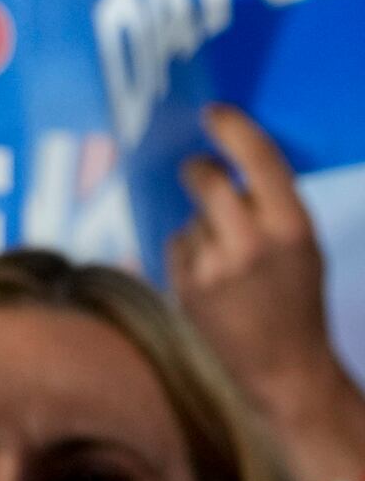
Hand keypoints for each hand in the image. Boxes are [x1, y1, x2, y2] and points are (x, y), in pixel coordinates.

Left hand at [169, 104, 364, 480]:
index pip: (259, 159)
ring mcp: (214, 267)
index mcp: (292, 227)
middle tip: (195, 168)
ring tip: (228, 262)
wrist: (284, 368)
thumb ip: (271, 208)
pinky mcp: (186, 288)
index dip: (233, 128)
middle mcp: (252, 243)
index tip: (212, 112)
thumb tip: (229, 170)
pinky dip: (188, 254)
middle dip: (197, 171)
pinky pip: (177, 247)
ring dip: (203, 228)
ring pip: (192, 219)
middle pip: (206, 181)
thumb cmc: (296, 299)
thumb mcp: (303, 247)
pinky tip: (210, 280)